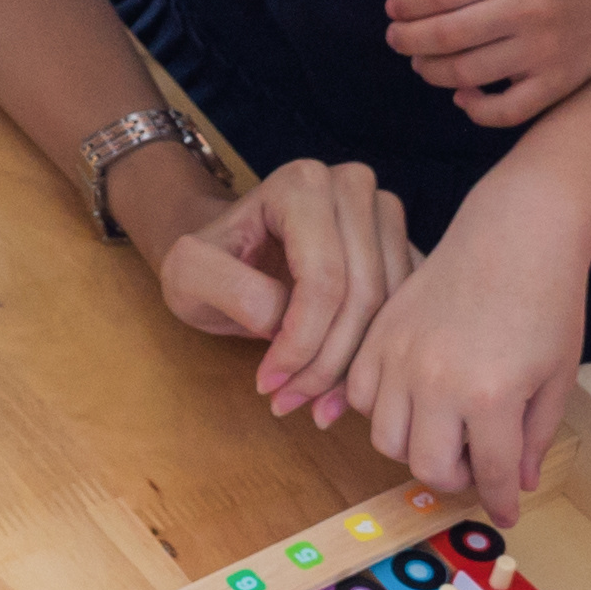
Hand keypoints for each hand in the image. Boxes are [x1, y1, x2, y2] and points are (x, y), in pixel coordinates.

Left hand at [146, 154, 412, 420]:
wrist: (227, 250)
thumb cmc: (207, 259)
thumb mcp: (188, 274)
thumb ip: (231, 290)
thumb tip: (282, 322)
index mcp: (301, 184)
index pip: (323, 277)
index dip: (302, 341)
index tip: (268, 382)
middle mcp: (352, 187)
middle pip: (363, 294)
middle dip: (326, 362)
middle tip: (288, 402)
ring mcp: (383, 214)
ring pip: (388, 309)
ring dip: (351, 369)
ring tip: (310, 405)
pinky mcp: (400, 246)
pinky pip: (402, 311)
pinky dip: (373, 358)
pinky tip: (339, 392)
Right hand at [344, 211, 584, 514]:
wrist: (514, 233)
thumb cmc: (546, 300)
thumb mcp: (557, 376)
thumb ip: (534, 438)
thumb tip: (515, 485)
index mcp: (491, 396)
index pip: (489, 474)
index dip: (500, 500)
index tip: (505, 512)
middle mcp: (437, 382)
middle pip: (427, 467)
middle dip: (456, 476)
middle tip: (478, 461)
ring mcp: (400, 357)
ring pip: (386, 439)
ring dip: (416, 446)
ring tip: (446, 427)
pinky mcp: (379, 335)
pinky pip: (361, 396)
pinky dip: (382, 409)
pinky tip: (415, 397)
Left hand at [385, 0, 590, 127]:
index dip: (405, 5)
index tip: (394, 10)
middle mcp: (531, 8)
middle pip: (445, 36)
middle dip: (407, 40)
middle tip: (397, 39)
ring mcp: (546, 51)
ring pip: (466, 74)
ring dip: (430, 72)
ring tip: (421, 63)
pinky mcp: (558, 83)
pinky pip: (505, 112)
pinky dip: (474, 110)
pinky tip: (462, 95)